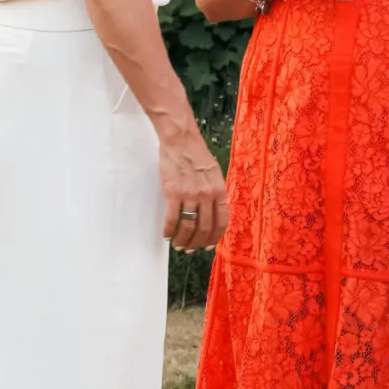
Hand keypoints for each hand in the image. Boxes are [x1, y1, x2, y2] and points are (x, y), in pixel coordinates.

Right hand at [159, 132, 228, 251]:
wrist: (180, 139)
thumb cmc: (196, 154)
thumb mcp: (214, 173)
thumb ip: (215, 193)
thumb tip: (212, 213)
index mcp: (219, 190)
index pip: (221, 223)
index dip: (214, 238)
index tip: (208, 246)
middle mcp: (207, 195)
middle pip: (204, 229)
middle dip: (197, 244)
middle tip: (190, 249)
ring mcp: (190, 194)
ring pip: (188, 227)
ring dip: (183, 240)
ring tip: (178, 245)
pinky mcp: (173, 192)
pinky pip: (172, 219)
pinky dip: (168, 231)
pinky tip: (166, 235)